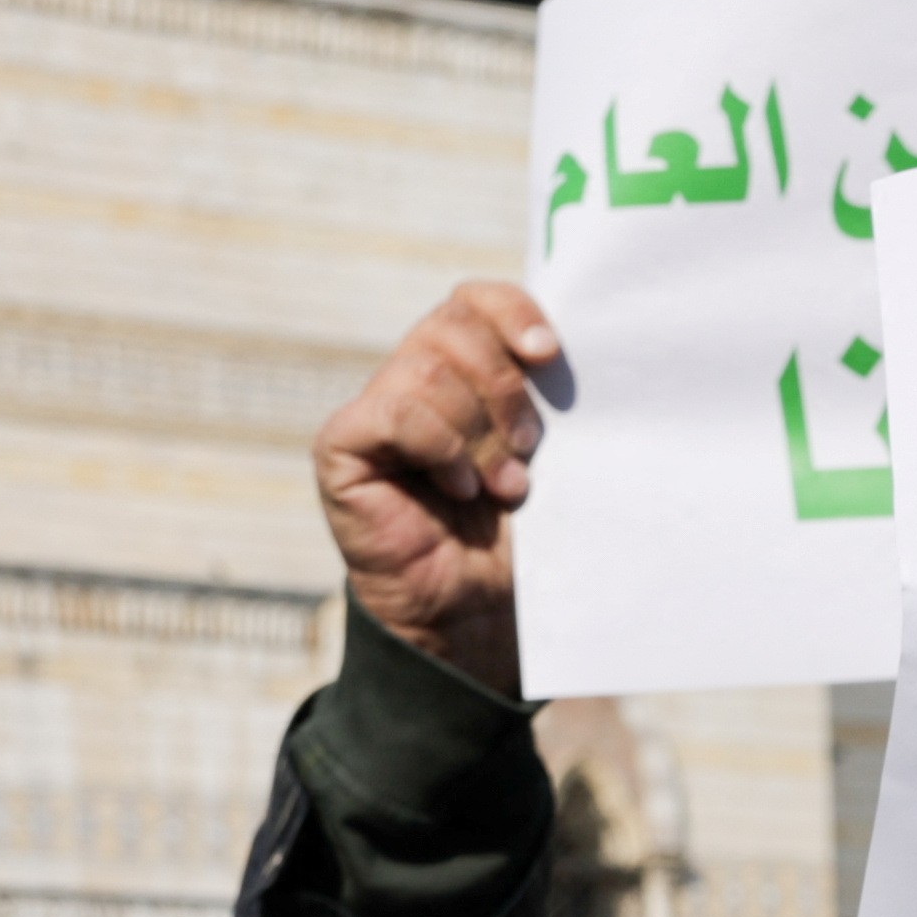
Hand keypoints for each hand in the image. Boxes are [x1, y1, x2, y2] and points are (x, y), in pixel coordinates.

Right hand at [317, 283, 555, 700]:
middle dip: (504, 388)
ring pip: (428, 371)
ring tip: (503, 488)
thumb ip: (546, 400)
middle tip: (527, 449)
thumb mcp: (546, 459)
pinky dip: (440, 448)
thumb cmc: (520, 540)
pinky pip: (395, 413)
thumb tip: (573, 348)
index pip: (475, 301)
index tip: (549, 354)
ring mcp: (375, 411)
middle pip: (454, 326)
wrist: (481, 615)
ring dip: (478, 432)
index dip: (512, 312)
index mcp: (464, 371)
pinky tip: (459, 489)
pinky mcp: (343, 446)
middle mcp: (415, 379)